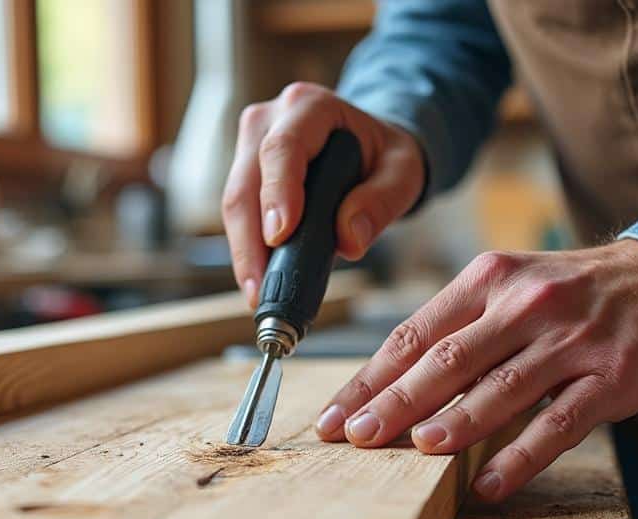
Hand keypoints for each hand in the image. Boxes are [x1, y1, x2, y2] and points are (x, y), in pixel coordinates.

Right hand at [222, 82, 425, 307]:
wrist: (370, 148)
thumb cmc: (385, 156)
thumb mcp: (403, 172)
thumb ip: (382, 202)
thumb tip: (349, 240)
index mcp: (312, 107)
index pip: (283, 148)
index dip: (277, 193)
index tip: (279, 237)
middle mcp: (270, 119)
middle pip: (246, 181)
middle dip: (250, 240)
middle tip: (262, 289)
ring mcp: (251, 145)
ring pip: (234, 201)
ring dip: (243, 252)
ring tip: (259, 293)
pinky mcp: (244, 172)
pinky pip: (238, 215)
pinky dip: (247, 249)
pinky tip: (258, 280)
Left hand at [314, 239, 637, 500]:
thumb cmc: (577, 293)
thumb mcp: (514, 288)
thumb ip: (459, 328)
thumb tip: (391, 388)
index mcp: (490, 280)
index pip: (414, 334)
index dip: (369, 379)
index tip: (333, 417)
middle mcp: (526, 305)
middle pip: (447, 360)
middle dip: (394, 403)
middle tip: (355, 439)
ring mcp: (571, 341)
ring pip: (500, 388)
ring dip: (453, 423)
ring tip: (413, 452)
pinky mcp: (611, 377)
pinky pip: (558, 424)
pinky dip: (521, 458)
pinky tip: (487, 486)